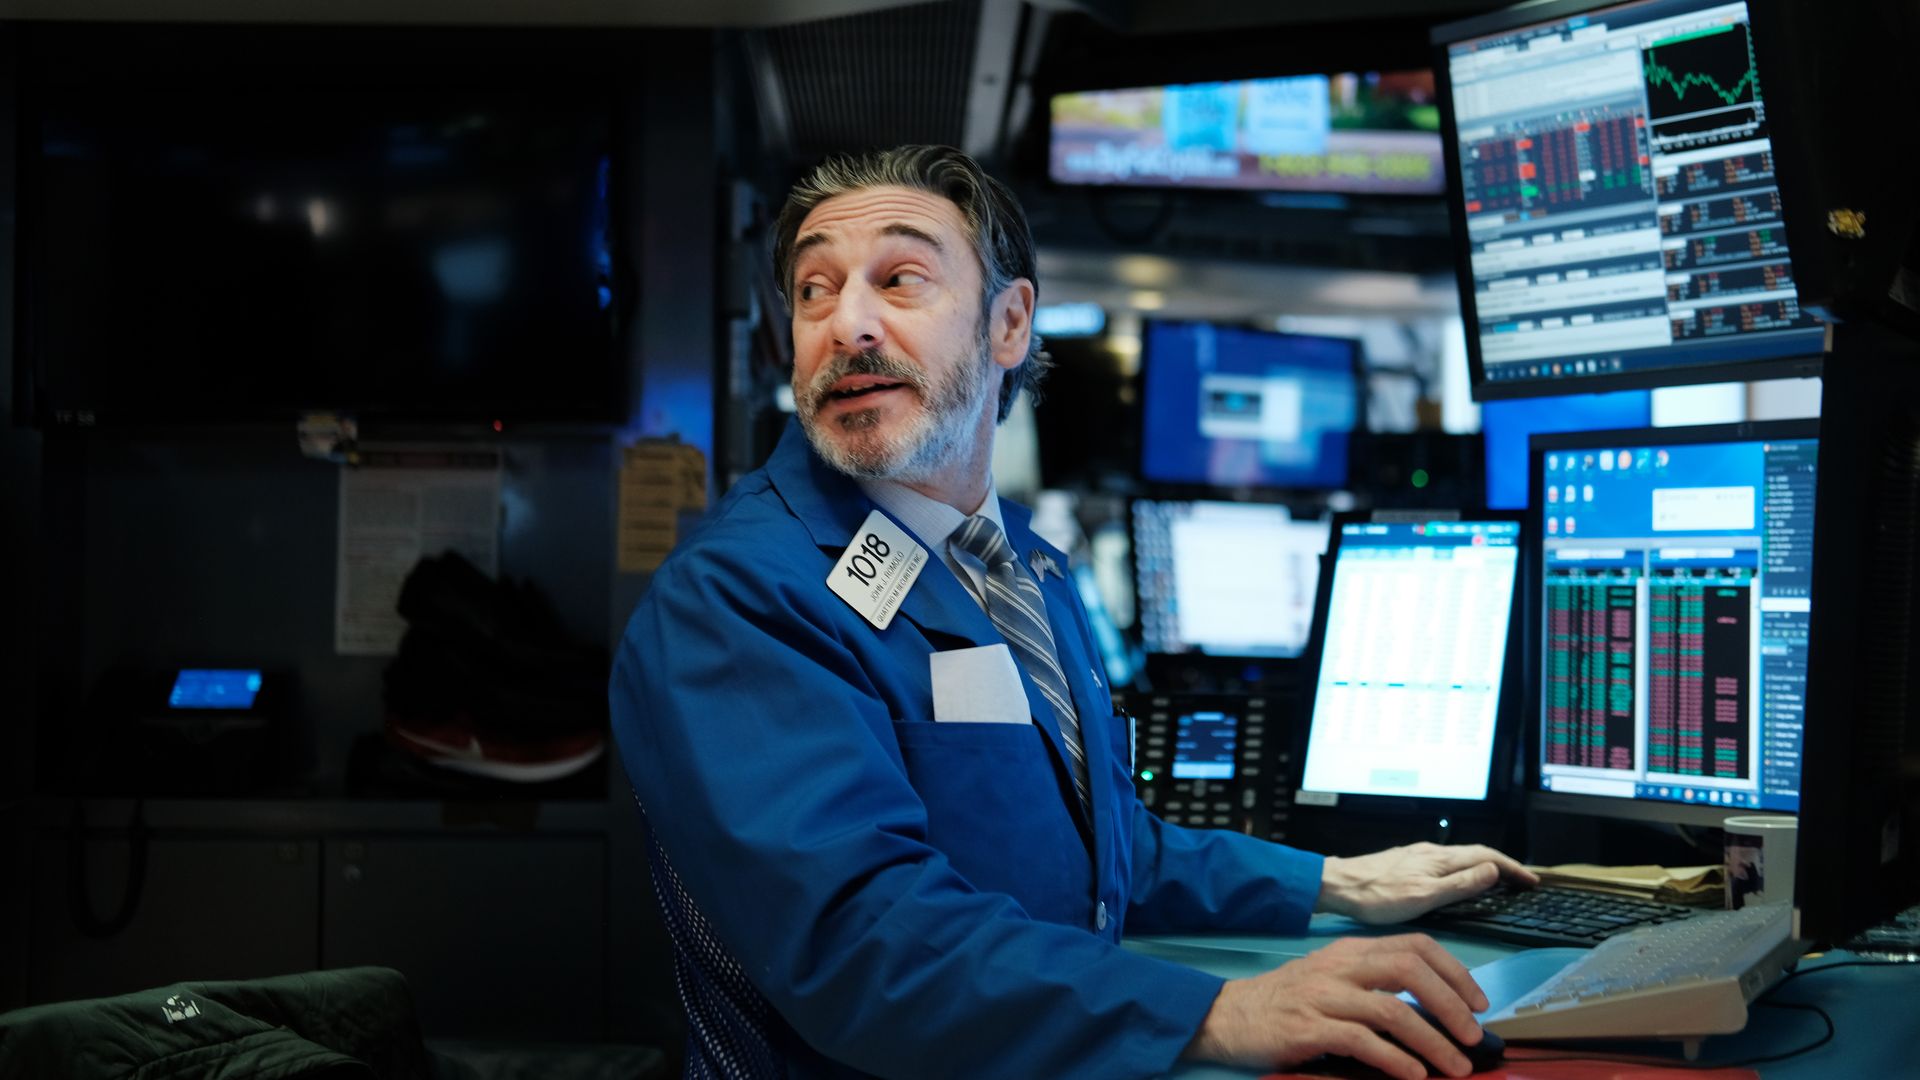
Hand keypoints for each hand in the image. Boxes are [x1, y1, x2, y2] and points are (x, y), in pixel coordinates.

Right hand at [1183, 933, 1488, 1079]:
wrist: (1227, 1016)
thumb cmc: (1283, 1003)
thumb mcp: (1329, 979)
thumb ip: (1372, 985)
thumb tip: (1431, 1010)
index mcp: (1350, 952)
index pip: (1414, 946)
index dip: (1454, 972)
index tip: (1478, 1002)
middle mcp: (1339, 967)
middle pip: (1410, 970)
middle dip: (1451, 1003)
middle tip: (1472, 1036)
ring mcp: (1323, 996)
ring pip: (1393, 1010)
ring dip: (1432, 1041)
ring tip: (1454, 1066)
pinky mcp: (1308, 1028)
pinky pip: (1362, 1041)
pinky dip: (1395, 1060)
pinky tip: (1413, 1075)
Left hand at [1318, 842, 1539, 924]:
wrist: (1337, 885)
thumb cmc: (1378, 897)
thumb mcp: (1424, 897)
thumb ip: (1460, 884)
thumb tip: (1492, 869)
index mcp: (1440, 859)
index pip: (1486, 856)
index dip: (1512, 868)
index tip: (1532, 880)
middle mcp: (1431, 852)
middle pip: (1476, 853)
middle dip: (1503, 865)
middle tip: (1523, 881)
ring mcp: (1418, 855)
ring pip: (1461, 857)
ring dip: (1485, 866)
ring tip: (1500, 881)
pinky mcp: (1407, 862)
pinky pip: (1447, 862)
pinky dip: (1465, 869)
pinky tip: (1460, 881)